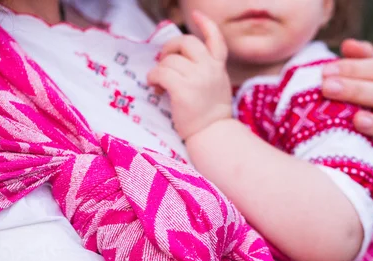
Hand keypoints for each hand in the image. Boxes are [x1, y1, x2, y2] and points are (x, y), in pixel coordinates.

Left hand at [147, 11, 231, 140]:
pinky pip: (160, 73)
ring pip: (169, 60)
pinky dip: (153, 77)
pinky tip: (155, 87)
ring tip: (158, 83)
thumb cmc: (210, 116)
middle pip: (186, 42)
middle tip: (163, 60)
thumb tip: (179, 60)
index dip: (205, 24)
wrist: (212, 135)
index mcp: (219, 67)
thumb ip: (206, 70)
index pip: (215, 38)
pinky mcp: (183, 90)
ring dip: (159, 69)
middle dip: (170, 48)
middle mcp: (209, 69)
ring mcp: (197, 78)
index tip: (196, 14)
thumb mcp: (217, 87)